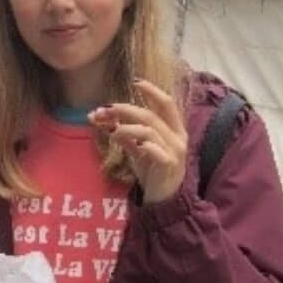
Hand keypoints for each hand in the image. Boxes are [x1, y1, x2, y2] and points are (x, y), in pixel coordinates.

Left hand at [88, 78, 190, 204]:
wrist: (165, 200)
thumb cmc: (153, 172)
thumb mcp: (139, 151)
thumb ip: (127, 136)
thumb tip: (105, 121)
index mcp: (175, 129)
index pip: (166, 103)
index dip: (152, 91)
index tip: (135, 82)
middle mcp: (178, 137)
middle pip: (150, 115)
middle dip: (125, 109)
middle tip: (104, 110)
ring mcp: (174, 151)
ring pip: (149, 130)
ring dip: (125, 127)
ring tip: (109, 130)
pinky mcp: (168, 164)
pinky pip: (153, 149)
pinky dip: (140, 143)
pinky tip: (127, 142)